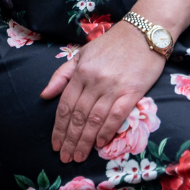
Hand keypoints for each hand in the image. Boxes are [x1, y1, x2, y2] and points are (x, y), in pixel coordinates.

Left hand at [41, 21, 165, 163]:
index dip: (59, 128)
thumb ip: (62, 74)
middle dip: (70, 140)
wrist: (145, 32)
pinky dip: (107, 131)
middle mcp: (95, 81)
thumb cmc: (113, 43)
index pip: (65, 106)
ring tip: (79, 156)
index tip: (56, 145)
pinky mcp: (132, 91)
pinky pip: (117, 116)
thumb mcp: (83, 53)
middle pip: (78, 117)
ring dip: (85, 141)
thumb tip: (45, 95)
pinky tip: (101, 143)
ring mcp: (114, 87)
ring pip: (94, 120)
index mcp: (81, 72)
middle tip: (66, 158)